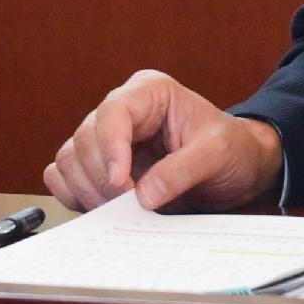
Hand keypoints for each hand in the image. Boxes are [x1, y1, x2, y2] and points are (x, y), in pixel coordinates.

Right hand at [47, 69, 285, 211]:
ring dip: (88, 190)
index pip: (112, 112)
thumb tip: (145, 194)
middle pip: (85, 140)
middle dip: (103, 179)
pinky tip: (103, 207)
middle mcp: (122, 111)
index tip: (121, 184)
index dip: (110, 149)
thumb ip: (183, 170)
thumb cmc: (231, 150)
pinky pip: (65, 176)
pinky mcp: (98, 166)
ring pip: (70, 160)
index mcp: (149, 93)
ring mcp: (106, 139)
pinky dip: (76, 195)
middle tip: (129, 206)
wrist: (238, 169)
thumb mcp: (218, 153)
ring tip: (121, 210)